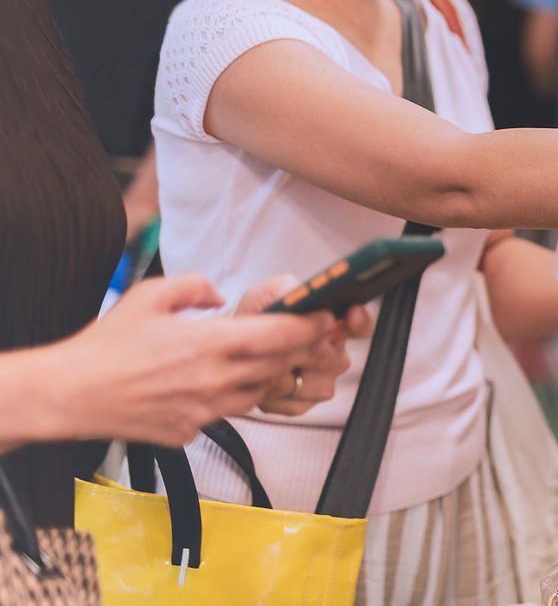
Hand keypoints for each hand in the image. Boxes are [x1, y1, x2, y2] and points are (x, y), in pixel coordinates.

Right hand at [38, 274, 334, 446]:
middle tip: (313, 333)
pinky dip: (238, 395)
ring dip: (273, 374)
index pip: (281, 336)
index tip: (327, 315)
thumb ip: (195, 286)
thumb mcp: (150, 296)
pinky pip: (230, 411)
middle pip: (281, 365)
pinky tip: (226, 381)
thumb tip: (220, 294)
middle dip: (303, 349)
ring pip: (261, 392)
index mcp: (209, 344)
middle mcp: (215, 381)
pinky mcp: (193, 431)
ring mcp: (206, 410)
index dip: (311, 325)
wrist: (70, 396)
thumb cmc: (107, 346)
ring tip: (270, 356)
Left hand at [236, 276, 374, 416]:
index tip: (350, 315)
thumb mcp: (270, 293)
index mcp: (331, 325)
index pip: (360, 325)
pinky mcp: (300, 404)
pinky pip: (295, 404)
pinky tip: (261, 382)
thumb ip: (291, 289)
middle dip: (308, 352)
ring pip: (316, 386)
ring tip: (265, 364)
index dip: (359, 321)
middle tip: (286, 344)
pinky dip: (273, 396)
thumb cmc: (255, 318)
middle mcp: (333, 354)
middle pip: (337, 360)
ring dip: (287, 376)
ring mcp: (319, 381)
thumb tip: (307, 295)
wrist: (230, 346)